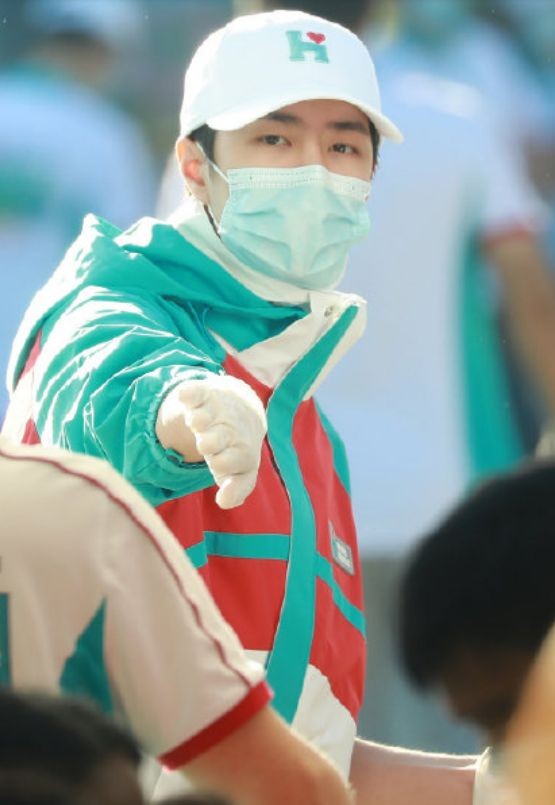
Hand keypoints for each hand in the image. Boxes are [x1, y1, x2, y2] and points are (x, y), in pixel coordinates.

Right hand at [156, 374, 266, 508]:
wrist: (242, 408)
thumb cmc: (236, 449)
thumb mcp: (240, 472)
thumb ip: (236, 490)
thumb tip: (224, 502)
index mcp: (241, 453)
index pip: (235, 461)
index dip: (226, 465)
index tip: (218, 466)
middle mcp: (230, 432)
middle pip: (220, 438)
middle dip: (212, 442)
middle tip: (207, 444)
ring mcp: (217, 412)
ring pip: (206, 416)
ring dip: (200, 420)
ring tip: (197, 422)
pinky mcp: (205, 394)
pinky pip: (197, 392)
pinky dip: (190, 393)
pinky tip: (185, 395)